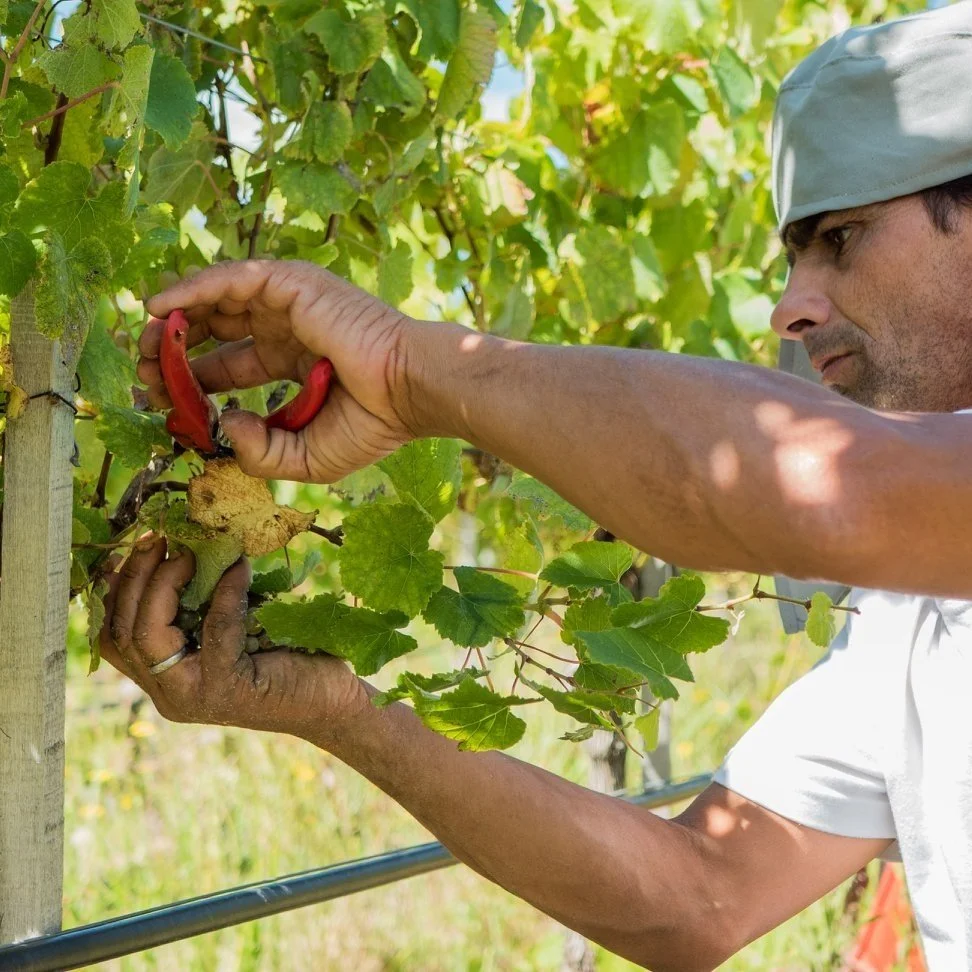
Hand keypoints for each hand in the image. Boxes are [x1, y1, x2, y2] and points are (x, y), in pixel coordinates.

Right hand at [98, 533, 367, 738]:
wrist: (330, 702)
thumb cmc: (285, 658)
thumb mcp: (233, 628)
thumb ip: (203, 603)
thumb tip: (189, 542)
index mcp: (165, 679)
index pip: (114, 637)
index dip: (118, 590)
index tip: (141, 547)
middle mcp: (170, 694)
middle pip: (122, 634)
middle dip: (135, 579)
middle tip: (158, 539)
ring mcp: (193, 697)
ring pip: (146, 637)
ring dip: (161, 585)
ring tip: (185, 550)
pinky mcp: (227, 689)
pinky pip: (213, 633)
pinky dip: (224, 596)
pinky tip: (239, 569)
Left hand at [139, 260, 417, 482]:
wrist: (410, 391)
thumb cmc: (372, 424)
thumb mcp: (305, 457)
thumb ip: (260, 452)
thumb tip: (225, 426)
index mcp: (295, 362)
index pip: (229, 365)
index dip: (192, 381)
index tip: (162, 401)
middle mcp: (289, 328)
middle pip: (215, 330)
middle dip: (174, 350)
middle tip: (142, 373)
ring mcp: (290, 303)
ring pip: (216, 301)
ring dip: (174, 319)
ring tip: (143, 342)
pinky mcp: (292, 284)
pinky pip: (230, 280)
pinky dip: (191, 290)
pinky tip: (158, 309)